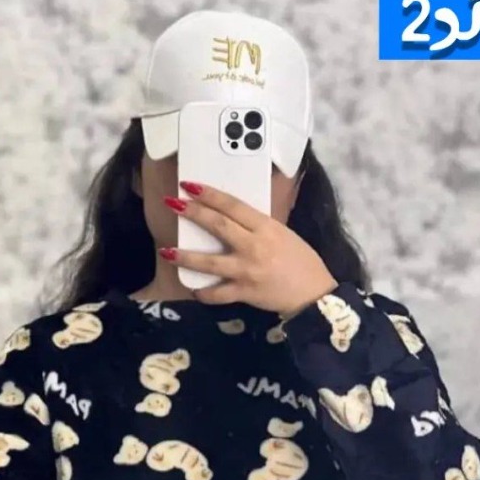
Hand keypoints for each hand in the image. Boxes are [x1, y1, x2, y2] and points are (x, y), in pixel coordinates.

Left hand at [160, 181, 338, 316]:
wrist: (313, 294)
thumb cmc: (301, 261)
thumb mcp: (283, 234)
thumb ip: (260, 226)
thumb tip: (236, 216)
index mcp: (265, 227)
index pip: (233, 205)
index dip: (210, 194)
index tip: (189, 185)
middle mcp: (254, 246)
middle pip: (218, 226)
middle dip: (192, 214)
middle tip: (172, 204)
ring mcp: (246, 270)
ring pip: (209, 262)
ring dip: (185, 256)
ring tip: (166, 251)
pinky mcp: (244, 293)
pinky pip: (218, 294)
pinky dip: (204, 293)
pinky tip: (194, 290)